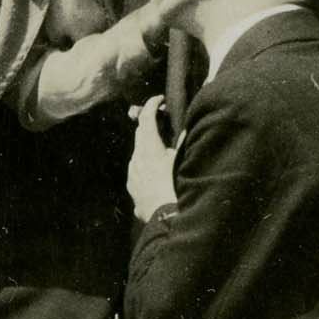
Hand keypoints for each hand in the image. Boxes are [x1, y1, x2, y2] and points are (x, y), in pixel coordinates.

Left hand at [128, 102, 178, 222]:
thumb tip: (186, 129)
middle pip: (140, 134)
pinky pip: (137, 170)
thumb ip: (183, 142)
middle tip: (161, 120)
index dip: (152, 105)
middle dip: (149, 124)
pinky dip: (145, 165)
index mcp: (149, 148)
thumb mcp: (182, 161)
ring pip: (138, 153)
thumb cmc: (176, 188)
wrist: (166, 218)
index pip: (146, 119)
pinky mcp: (132, 187)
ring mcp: (132, 174)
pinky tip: (155, 172)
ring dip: (147, 147)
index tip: (159, 99)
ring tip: (161, 150)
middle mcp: (137, 158)